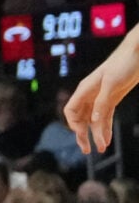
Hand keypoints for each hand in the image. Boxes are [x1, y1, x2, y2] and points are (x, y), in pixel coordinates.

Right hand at [66, 39, 138, 154]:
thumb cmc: (123, 63)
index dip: (74, 124)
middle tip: (86, 149)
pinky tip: (106, 139)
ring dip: (96, 134)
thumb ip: (102, 101)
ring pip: (94, 120)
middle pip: (81, 118)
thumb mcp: (112, 83)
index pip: (71, 110)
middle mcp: (90, 95)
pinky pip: (106, 117)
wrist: (138, 53)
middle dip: (83, 134)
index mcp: (85, 89)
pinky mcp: (112, 99)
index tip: (82, 135)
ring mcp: (101, 97)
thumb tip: (94, 121)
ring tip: (101, 148)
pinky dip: (106, 128)